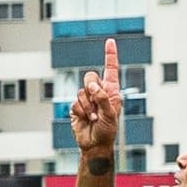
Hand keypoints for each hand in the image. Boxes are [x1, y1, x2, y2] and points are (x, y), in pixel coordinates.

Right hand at [68, 38, 122, 155]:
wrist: (95, 145)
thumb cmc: (107, 131)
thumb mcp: (111, 115)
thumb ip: (103, 98)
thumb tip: (93, 86)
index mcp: (111, 92)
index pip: (110, 69)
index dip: (110, 55)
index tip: (110, 41)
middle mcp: (99, 92)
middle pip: (90, 76)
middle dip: (91, 88)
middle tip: (97, 104)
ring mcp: (87, 99)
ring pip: (81, 91)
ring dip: (87, 106)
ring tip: (93, 118)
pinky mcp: (76, 107)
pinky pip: (74, 102)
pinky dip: (81, 112)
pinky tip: (86, 120)